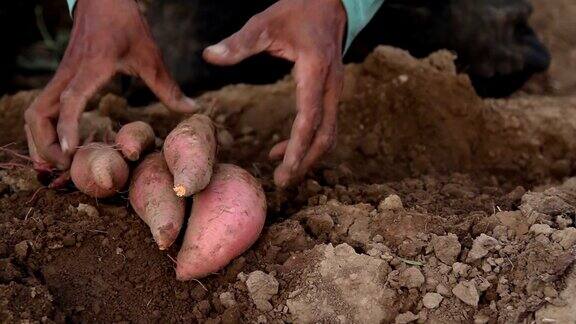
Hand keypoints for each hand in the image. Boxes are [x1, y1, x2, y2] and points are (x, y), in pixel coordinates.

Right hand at [24, 0, 196, 169]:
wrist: (103, 0)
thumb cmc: (126, 26)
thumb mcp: (150, 56)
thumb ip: (168, 86)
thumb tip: (192, 109)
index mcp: (90, 69)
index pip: (70, 101)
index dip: (67, 127)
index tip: (70, 152)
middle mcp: (69, 75)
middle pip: (38, 113)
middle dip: (45, 143)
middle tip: (65, 168)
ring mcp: (61, 76)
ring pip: (35, 111)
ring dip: (40, 138)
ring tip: (59, 162)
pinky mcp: (61, 78)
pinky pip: (43, 107)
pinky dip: (45, 128)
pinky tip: (60, 145)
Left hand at [203, 0, 345, 187]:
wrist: (330, 2)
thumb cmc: (297, 11)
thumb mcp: (265, 23)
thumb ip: (238, 43)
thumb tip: (209, 56)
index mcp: (316, 71)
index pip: (309, 119)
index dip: (297, 148)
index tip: (285, 171)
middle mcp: (331, 86)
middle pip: (326, 136)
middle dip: (306, 162)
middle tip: (282, 182)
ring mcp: (335, 91)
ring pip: (329, 134)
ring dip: (308, 156)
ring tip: (282, 171)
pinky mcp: (332, 93)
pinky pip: (326, 126)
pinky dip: (309, 143)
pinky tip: (285, 149)